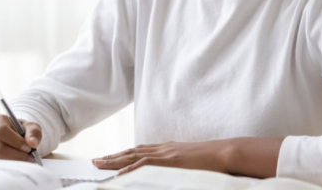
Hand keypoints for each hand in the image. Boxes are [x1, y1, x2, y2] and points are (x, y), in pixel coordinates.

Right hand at [0, 114, 41, 162]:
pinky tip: (17, 164)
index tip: (29, 148)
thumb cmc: (20, 130)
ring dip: (14, 162)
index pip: (1, 131)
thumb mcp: (30, 126)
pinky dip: (8, 167)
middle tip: (30, 158)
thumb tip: (32, 143)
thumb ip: (33, 132)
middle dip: (17, 155)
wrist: (12, 136)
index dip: (15, 141)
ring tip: (26, 161)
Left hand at [92, 140, 231, 175]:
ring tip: (99, 164)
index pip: (139, 151)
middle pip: (131, 152)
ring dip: (114, 160)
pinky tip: (120, 173)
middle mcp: (163, 149)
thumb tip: (169, 173)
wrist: (225, 152)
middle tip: (95, 161)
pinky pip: (146, 165)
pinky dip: (131, 168)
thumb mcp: (190, 162)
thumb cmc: (212, 160)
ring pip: (134, 156)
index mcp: (166, 149)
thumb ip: (177, 165)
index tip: (109, 158)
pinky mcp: (171, 161)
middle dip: (112, 157)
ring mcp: (166, 153)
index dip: (122, 155)